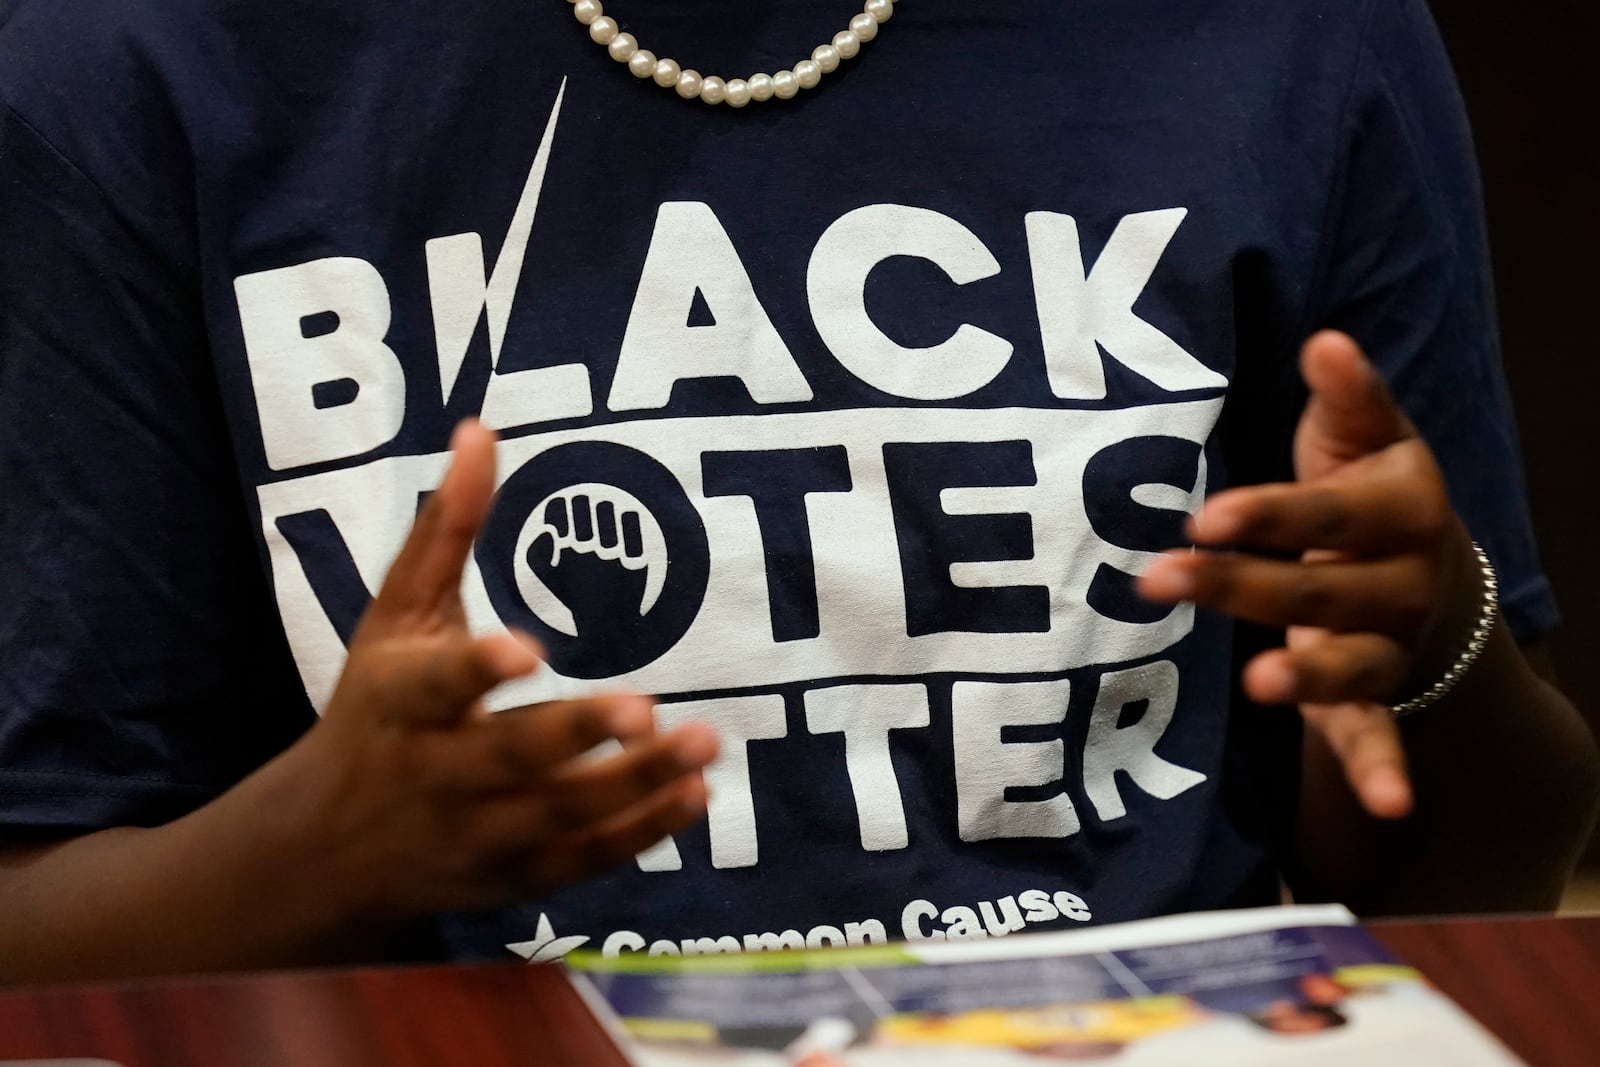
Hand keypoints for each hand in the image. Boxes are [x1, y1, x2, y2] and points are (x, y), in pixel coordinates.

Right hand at [299, 420, 716, 918]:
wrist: (329, 847)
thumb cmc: (375, 709)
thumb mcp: (394, 619)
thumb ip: (444, 531)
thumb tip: (481, 429)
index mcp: (398, 701)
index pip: (435, 685)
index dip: (476, 669)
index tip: (525, 650)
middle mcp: (435, 772)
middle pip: (509, 757)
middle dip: (574, 734)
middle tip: (644, 707)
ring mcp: (476, 833)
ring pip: (558, 814)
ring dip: (631, 784)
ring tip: (702, 743)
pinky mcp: (513, 877)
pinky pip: (580, 860)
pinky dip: (638, 834)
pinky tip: (695, 795)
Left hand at [1138, 331, 1482, 819]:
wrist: (1435, 572)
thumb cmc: (1371, 494)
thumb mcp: (1366, 440)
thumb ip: (1347, 398)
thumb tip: (1327, 341)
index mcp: (1401, 509)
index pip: (1328, 513)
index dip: (1271, 514)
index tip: (1207, 515)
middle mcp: (1403, 581)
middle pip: (1321, 588)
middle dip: (1242, 586)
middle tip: (1162, 578)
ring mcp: (1390, 645)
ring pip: (1352, 664)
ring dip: (1308, 675)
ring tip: (1263, 681)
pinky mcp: (1373, 697)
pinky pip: (1380, 735)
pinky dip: (1385, 770)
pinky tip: (1394, 806)